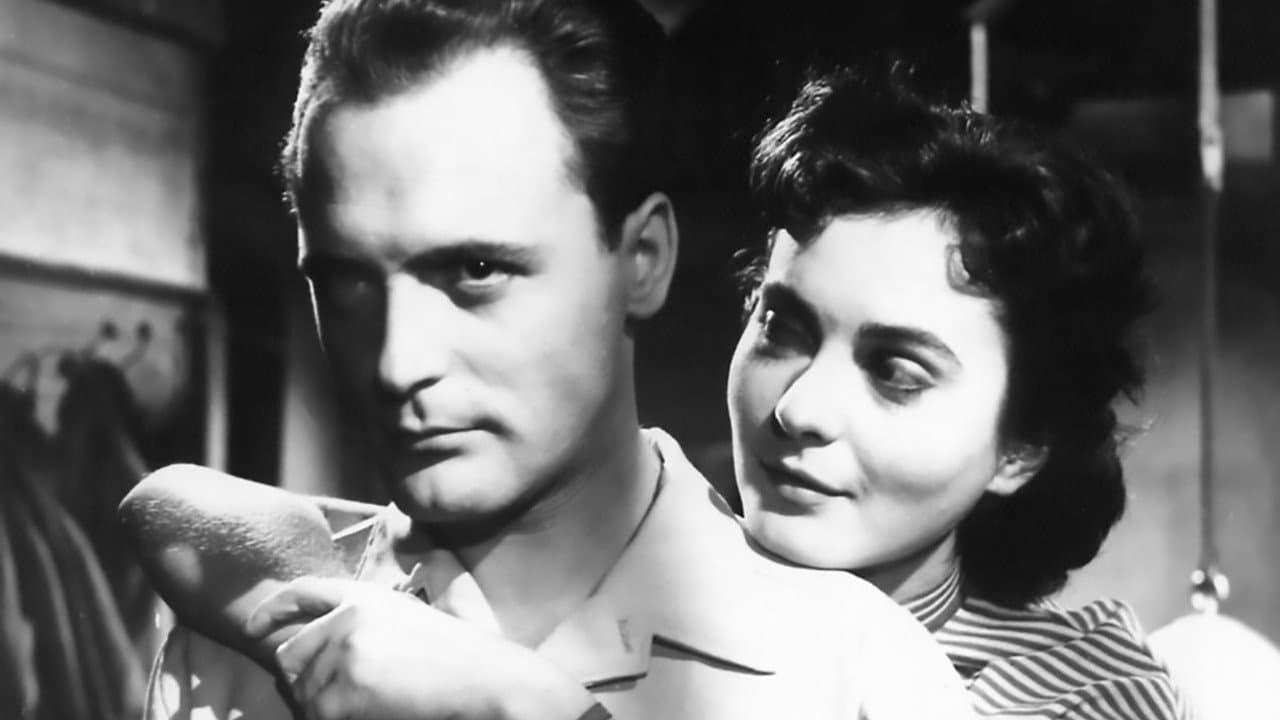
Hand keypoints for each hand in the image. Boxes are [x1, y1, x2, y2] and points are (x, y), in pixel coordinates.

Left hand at [245, 576, 599, 719]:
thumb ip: (385, 615)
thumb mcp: (426, 615)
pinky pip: (315, 715)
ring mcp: (344, 650)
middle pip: (291, 654)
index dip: (273, 611)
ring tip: (362, 710)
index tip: (256, 629)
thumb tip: (347, 628)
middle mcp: (349, 615)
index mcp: (369, 595)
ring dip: (320, 709)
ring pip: (301, 692)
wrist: (492, 684)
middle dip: (306, 681)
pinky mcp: (345, 687)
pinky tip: (369, 716)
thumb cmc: (472, 659)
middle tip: (338, 700)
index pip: (303, 592)